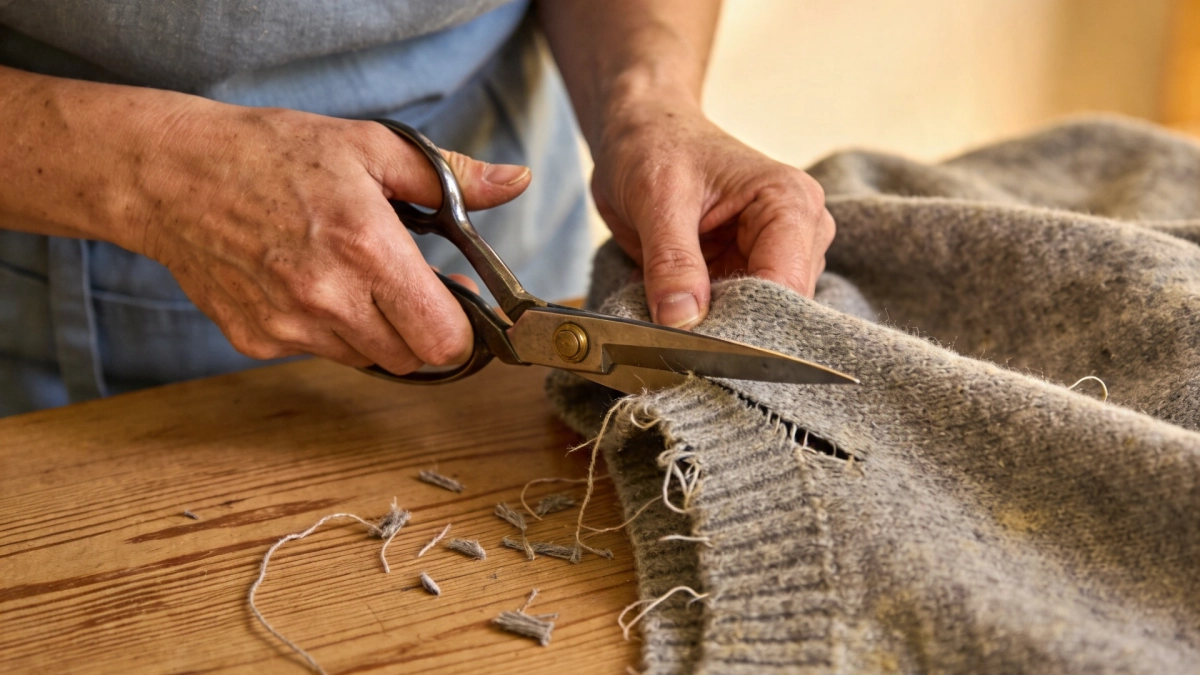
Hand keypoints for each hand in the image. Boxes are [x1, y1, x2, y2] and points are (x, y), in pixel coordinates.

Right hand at [130, 102, 531, 373]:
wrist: (172, 175)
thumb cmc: (272, 153)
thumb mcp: (370, 147)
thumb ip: (449, 176)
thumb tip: (514, 183)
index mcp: (367, 249)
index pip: (444, 340)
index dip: (462, 328)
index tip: (457, 302)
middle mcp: (329, 298)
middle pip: (412, 359)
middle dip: (423, 329)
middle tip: (408, 285)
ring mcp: (289, 327)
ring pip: (367, 360)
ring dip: (376, 331)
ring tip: (351, 275)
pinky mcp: (257, 341)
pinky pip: (319, 352)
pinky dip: (327, 329)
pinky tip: (307, 283)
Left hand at [591, 100, 833, 328]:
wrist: (643, 132)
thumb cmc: (655, 145)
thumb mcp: (656, 198)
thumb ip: (671, 261)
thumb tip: (680, 320)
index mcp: (790, 202)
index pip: (786, 285)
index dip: (744, 323)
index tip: (697, 345)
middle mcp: (800, 232)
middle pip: (780, 310)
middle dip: (730, 330)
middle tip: (676, 342)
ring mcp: (779, 256)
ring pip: (760, 320)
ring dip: (718, 330)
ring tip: (672, 324)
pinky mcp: (752, 273)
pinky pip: (738, 315)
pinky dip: (709, 324)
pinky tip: (679, 319)